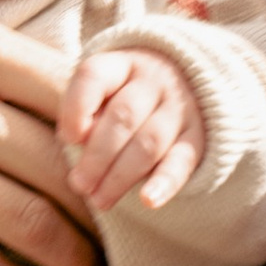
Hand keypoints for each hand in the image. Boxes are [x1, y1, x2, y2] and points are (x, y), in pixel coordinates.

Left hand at [60, 49, 204, 215]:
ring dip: (120, 176)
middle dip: (97, 156)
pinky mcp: (197, 138)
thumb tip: (77, 139)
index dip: (77, 108)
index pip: (94, 77)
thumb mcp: (102, 90)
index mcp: (121, 65)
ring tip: (99, 200)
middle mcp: (153, 81)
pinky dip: (165, 183)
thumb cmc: (124, 94)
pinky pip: (182, 161)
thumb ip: (84, 109)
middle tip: (79, 184)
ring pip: (149, 143)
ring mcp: (179, 108)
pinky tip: (148, 200)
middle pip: (123, 116)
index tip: (68, 138)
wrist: (184, 83)